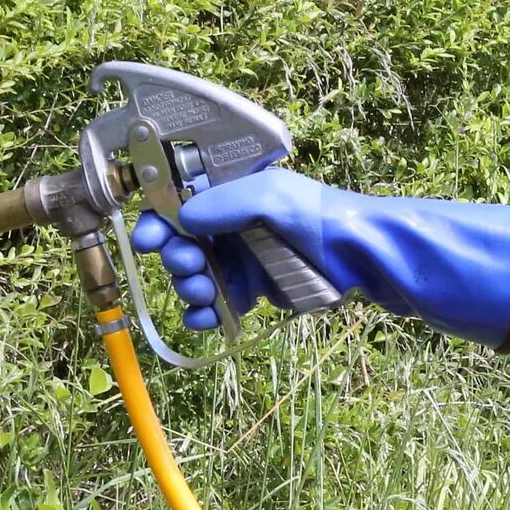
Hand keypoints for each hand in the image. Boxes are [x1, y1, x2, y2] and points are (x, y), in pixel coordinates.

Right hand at [129, 167, 509, 346]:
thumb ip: (224, 204)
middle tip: (189, 265)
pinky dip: (205, 313)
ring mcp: (240, 257)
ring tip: (202, 292)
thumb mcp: (269, 196)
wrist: (361, 256)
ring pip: (194, 276)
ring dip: (188, 287)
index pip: (177, 202)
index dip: (157, 220)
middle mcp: (229, 222)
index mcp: (230, 191)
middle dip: (175, 257)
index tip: (148, 239)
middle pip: (179, 242)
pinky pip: (215, 303)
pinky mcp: (252, 289)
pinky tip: (207, 318)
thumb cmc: (318, 215)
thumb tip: (182, 218)